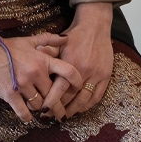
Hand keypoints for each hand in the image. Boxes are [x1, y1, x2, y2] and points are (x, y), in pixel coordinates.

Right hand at [0, 29, 81, 120]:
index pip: (68, 71)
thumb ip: (49, 40)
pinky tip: (28, 117)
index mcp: (43, 60)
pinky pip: (23, 111)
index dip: (77, 82)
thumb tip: (66, 39)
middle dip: (58, 105)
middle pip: (54, 95)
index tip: (78, 90)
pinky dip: (27, 117)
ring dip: (41, 108)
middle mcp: (36, 73)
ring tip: (41, 111)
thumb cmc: (8, 46)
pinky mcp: (10, 94)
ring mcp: (23, 85)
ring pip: (40, 104)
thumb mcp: (30, 40)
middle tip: (61, 114)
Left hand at [52, 2, 114, 117]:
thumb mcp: (60, 42)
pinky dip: (88, 105)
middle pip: (71, 97)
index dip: (51, 102)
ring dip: (74, 110)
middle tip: (51, 115)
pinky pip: (97, 96)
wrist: (96, 25)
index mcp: (71, 63)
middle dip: (60, 109)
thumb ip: (48, 52)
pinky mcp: (106, 75)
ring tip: (65, 116)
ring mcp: (97, 74)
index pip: (59, 89)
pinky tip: (80, 108)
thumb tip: (34, 56)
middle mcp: (84, 70)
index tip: (43, 110)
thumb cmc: (75, 35)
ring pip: (84, 99)